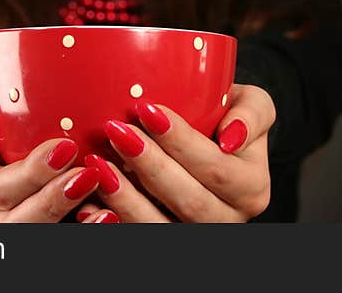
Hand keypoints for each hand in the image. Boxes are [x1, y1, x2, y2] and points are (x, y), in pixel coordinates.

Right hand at [0, 39, 105, 222]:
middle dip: (53, 198)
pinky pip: (68, 237)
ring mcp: (29, 227)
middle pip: (21, 221)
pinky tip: (112, 216)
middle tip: (87, 169)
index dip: (27, 175)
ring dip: (74, 216)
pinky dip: (91, 229)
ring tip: (102, 193)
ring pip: (44, 233)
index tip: (63, 148)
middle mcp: (1, 216)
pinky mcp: (55, 231)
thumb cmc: (8, 121)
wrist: (36, 141)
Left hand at [85, 83, 274, 221]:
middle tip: (117, 131)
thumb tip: (231, 137)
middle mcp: (228, 218)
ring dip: (126, 198)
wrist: (212, 141)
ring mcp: (194, 233)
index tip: (147, 110)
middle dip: (150, 165)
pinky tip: (89, 203)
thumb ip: (252, 113)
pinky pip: (138, 236)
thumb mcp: (252, 103)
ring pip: (161, 227)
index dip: (182, 142)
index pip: (217, 168)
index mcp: (252, 187)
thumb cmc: (226, 115)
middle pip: (190, 201)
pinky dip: (111, 220)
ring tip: (99, 164)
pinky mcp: (166, 237)